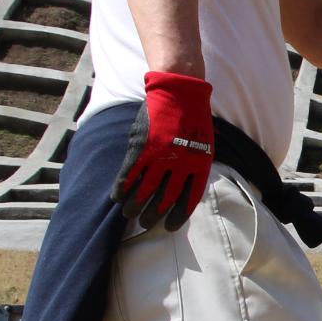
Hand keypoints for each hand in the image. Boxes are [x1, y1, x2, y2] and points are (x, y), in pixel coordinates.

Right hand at [113, 71, 213, 230]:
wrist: (180, 92)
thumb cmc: (194, 120)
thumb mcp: (204, 146)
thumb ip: (195, 168)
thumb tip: (186, 191)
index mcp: (199, 165)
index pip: (189, 200)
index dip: (177, 216)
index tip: (169, 228)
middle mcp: (180, 163)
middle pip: (165, 199)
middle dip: (153, 215)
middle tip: (145, 224)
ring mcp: (159, 155)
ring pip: (144, 190)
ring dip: (134, 205)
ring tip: (129, 215)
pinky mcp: (141, 146)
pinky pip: (129, 173)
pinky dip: (122, 187)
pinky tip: (117, 197)